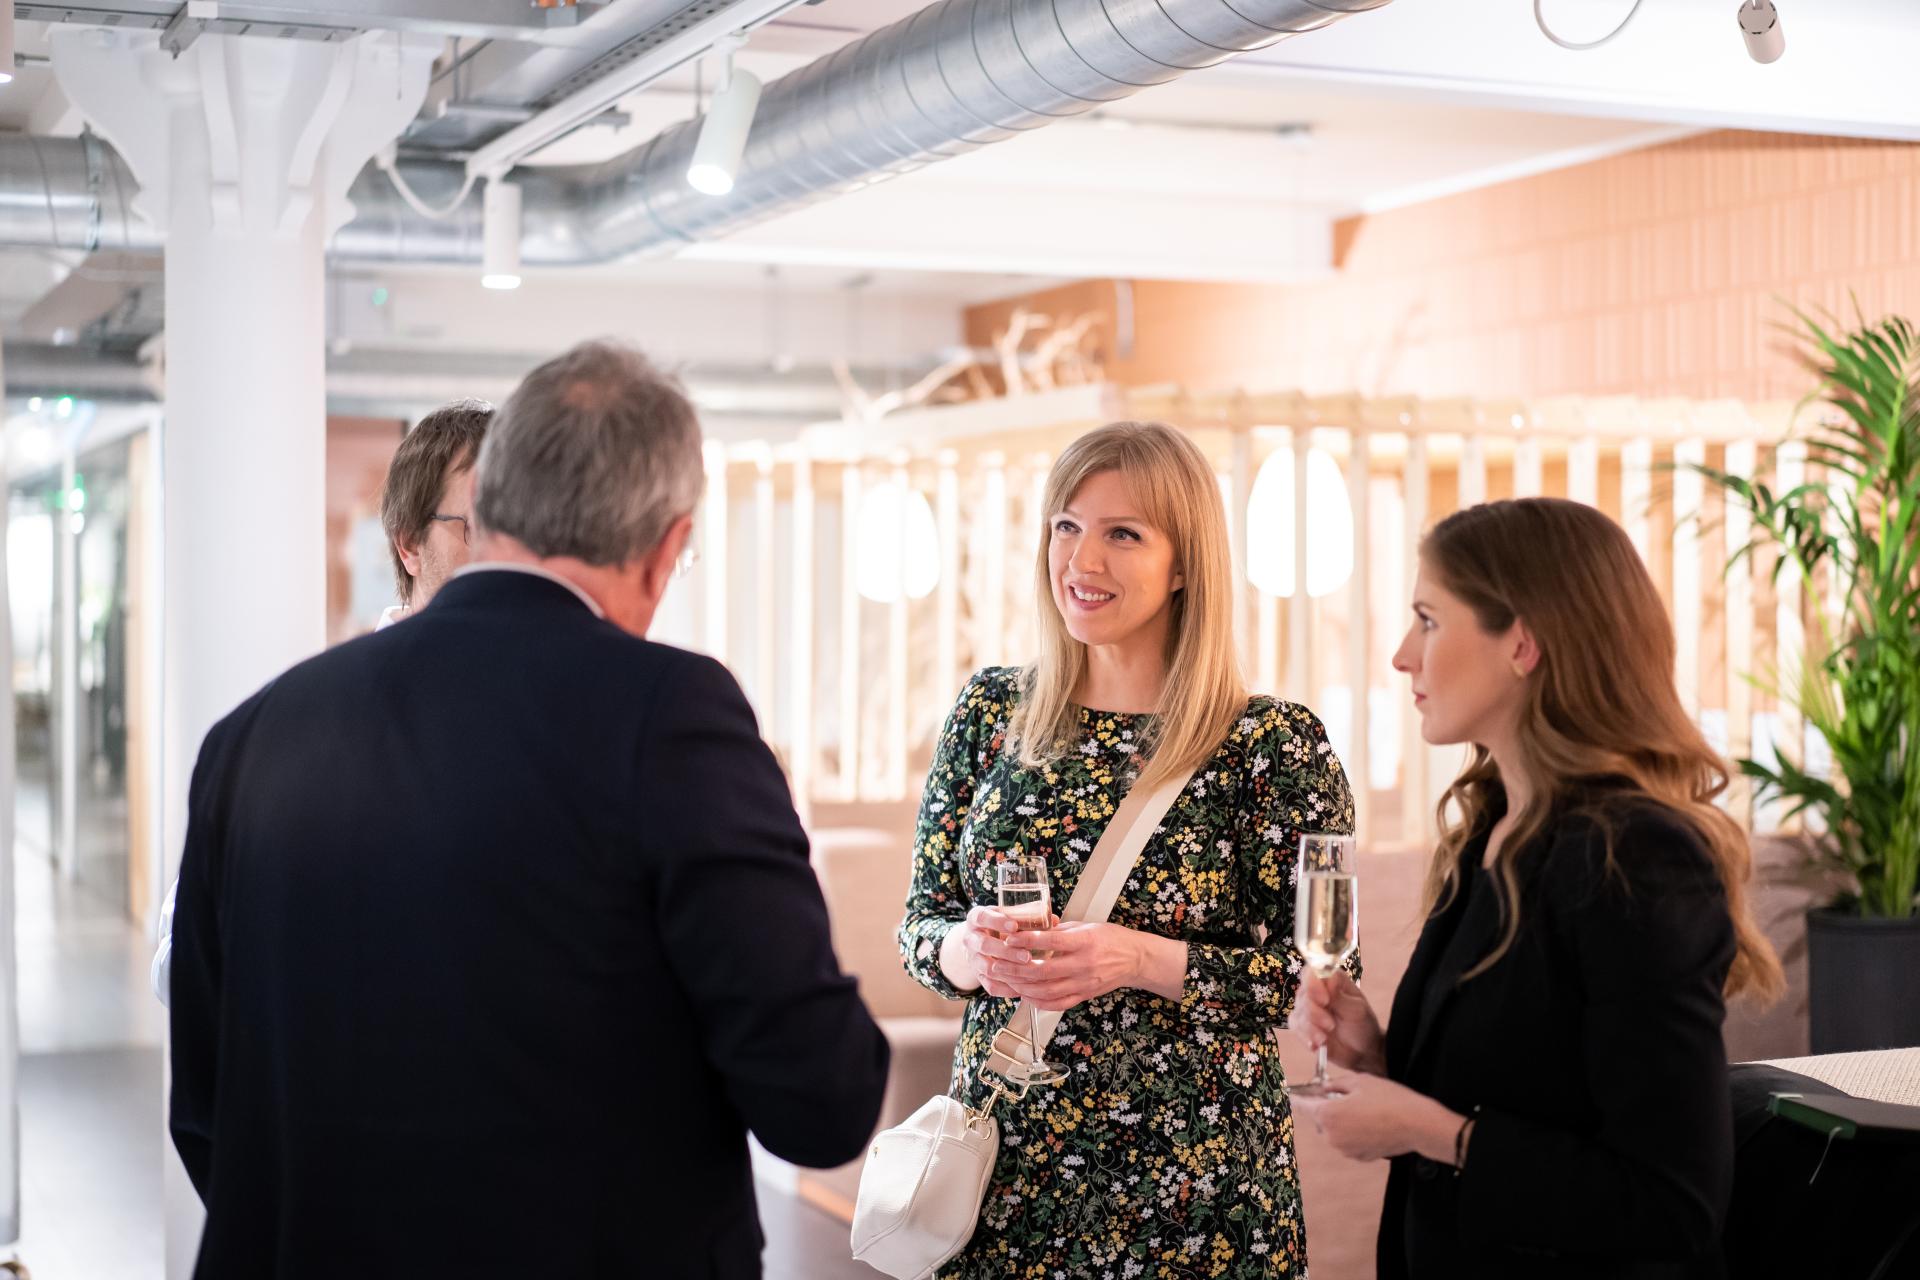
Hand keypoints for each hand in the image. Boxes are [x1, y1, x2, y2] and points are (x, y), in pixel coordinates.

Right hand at [943, 904, 1049, 997]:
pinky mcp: (978, 976)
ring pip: (986, 967)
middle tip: (1027, 956)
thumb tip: (1054, 920)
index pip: (982, 918)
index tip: (1015, 925)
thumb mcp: (1008, 915)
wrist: (980, 940)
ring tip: (1028, 971)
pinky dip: (1007, 988)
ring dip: (1008, 971)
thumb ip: (1028, 916)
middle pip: (984, 945)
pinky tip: (1023, 988)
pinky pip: (990, 985)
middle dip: (1007, 951)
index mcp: (976, 919)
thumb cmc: (1000, 924)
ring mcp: (972, 959)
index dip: (997, 922)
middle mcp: (970, 939)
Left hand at [984, 921, 1157, 1011]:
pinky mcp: (1084, 996)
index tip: (1009, 938)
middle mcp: (1083, 965)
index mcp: (1084, 942)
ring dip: (1022, 986)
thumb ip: (1059, 930)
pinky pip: (1057, 1004)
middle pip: (1043, 970)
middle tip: (997, 963)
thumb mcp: (1086, 926)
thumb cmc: (1111, 939)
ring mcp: (1084, 984)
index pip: (1051, 942)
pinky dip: (1037, 1001)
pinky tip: (1025, 994)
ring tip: (1006, 979)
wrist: (1135, 959)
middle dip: (1015, 968)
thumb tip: (1031, 928)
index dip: (1026, 941)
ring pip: (1046, 990)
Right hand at [1288, 969, 1386, 1075]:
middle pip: (1303, 994)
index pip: (1312, 973)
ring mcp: (1307, 1008)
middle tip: (1330, 1025)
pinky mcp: (1302, 1025)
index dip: (1313, 984)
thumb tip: (1328, 977)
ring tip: (1324, 1039)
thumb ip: (1340, 996)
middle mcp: (1316, 991)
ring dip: (1310, 1027)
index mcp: (1331, 981)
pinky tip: (1317, 1045)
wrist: (1362, 1051)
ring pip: (1298, 1012)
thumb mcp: (1356, 1010)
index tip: (1324, 1000)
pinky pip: (1295, 1027)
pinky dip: (1305, 1037)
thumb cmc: (1363, 1025)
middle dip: (1314, 1012)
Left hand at [1290, 1073, 1463, 1163]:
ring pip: (1333, 1131)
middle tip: (1343, 1096)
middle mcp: (1332, 1136)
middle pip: (1318, 1119)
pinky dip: (1353, 1132)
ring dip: (1340, 1121)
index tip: (1291, 1093)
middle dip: (1326, 1108)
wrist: (1417, 1125)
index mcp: (1327, 1115)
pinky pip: (1348, 1142)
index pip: (1301, 1106)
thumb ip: (1335, 1085)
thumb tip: (1324, 1089)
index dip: (1296, 1097)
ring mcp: (1345, 1150)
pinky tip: (1371, 1122)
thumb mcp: (1359, 1081)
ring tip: (1362, 1108)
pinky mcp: (1359, 1157)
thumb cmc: (1389, 1099)